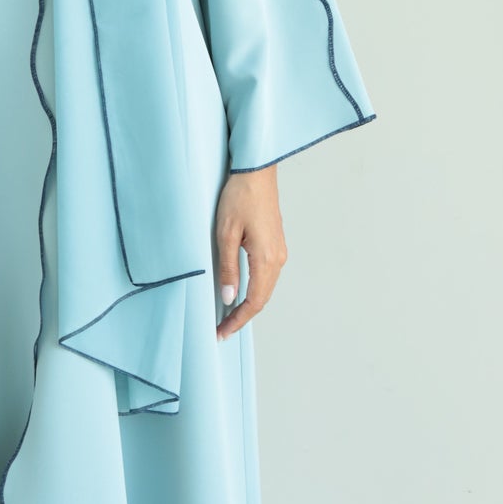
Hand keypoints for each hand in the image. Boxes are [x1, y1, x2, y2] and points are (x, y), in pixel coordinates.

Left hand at [214, 164, 286, 340]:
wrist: (256, 171)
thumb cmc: (239, 197)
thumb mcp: (225, 233)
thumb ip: (228, 268)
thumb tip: (228, 297)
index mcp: (266, 258)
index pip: (254, 301)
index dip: (238, 320)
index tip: (222, 332)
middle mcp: (278, 258)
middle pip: (262, 298)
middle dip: (242, 316)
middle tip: (222, 330)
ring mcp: (280, 251)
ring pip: (266, 288)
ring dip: (249, 304)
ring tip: (228, 315)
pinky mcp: (276, 243)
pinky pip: (267, 275)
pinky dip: (254, 289)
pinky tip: (240, 291)